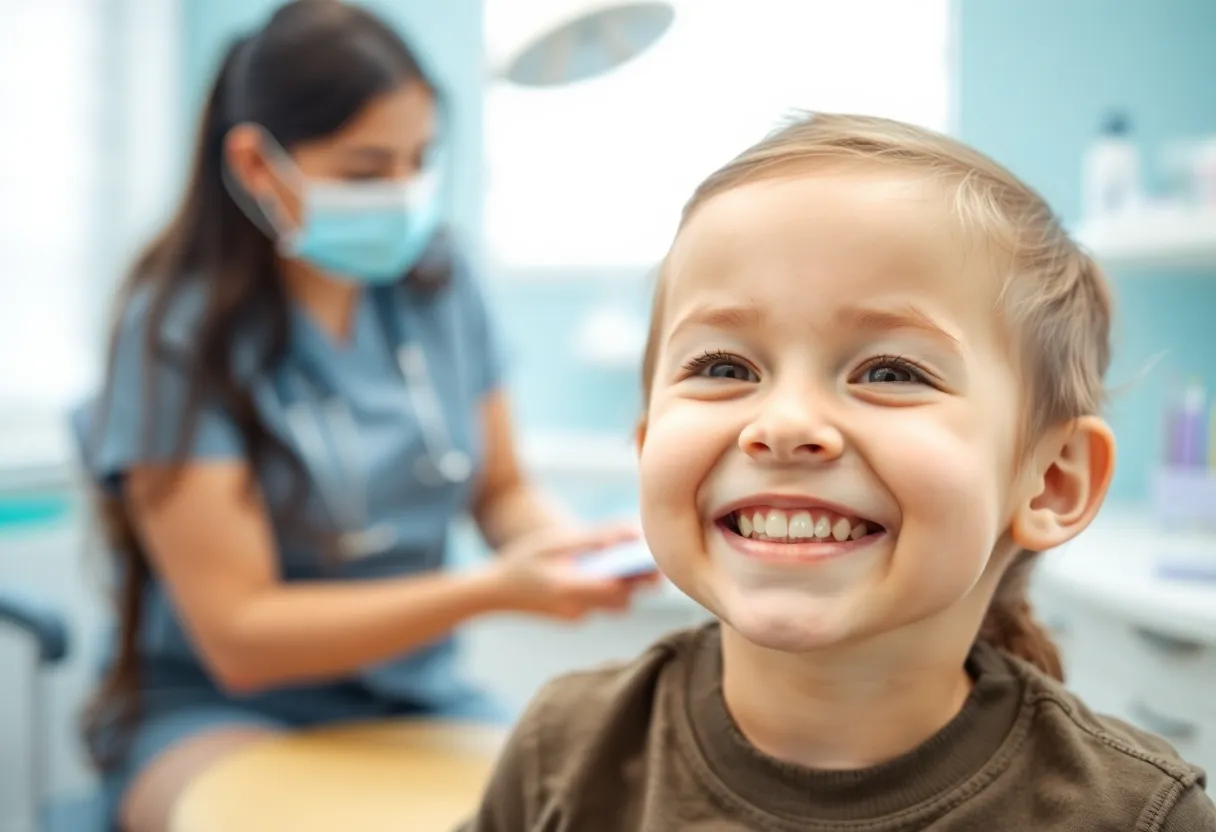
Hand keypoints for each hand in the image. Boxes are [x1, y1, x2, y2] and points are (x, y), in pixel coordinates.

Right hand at [486, 523, 652, 620]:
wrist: (493, 592)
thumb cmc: (523, 560)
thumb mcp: (556, 542)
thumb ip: (595, 538)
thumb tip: (631, 534)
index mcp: (568, 587)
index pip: (618, 586)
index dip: (640, 574)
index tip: (654, 559)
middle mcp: (575, 608)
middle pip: (622, 599)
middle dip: (638, 581)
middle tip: (650, 559)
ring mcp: (575, 617)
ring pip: (615, 604)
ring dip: (625, 585)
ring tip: (630, 561)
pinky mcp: (574, 617)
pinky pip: (601, 604)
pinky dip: (607, 588)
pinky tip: (602, 569)